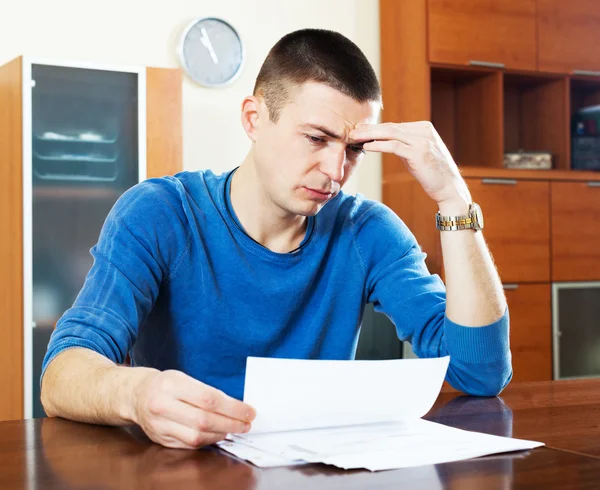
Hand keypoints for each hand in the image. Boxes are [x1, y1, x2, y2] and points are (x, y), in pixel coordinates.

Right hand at [132, 369, 255, 448]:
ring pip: (197, 436)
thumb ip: (207, 392)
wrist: (137, 395)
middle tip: (246, 423)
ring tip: (235, 429)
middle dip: (231, 424)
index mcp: (171, 385)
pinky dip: (208, 441)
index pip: (208, 399)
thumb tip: (236, 406)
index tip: (248, 411)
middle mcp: (162, 406)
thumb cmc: (166, 385)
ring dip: (221, 434)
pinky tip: (218, 435)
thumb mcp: (184, 378)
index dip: (232, 408)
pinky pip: (189, 445)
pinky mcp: (161, 440)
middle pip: (204, 420)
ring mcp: (160, 425)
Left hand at [350, 121, 471, 211]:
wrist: (449, 188)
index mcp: (423, 128)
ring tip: (354, 137)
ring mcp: (422, 141)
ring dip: (369, 135)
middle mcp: (423, 131)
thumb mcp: (416, 154)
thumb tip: (382, 141)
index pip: (393, 126)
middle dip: (368, 129)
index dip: (374, 128)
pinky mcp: (419, 153)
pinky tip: (367, 147)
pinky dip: (378, 145)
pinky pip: (394, 146)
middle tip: (351, 131)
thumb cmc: (432, 173)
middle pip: (390, 127)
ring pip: (390, 134)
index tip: (359, 130)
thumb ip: (403, 145)